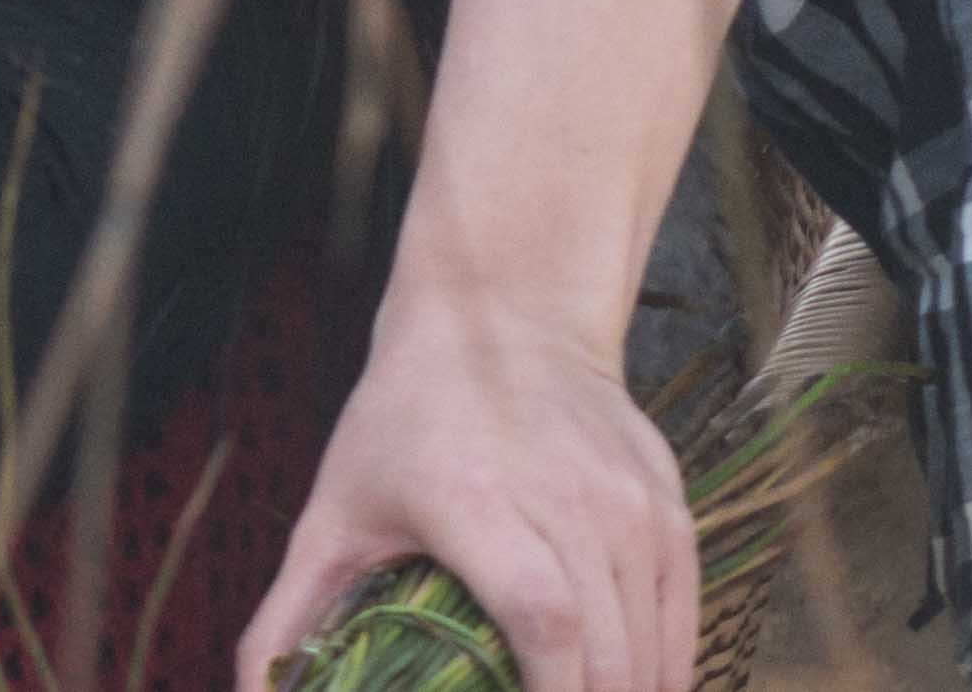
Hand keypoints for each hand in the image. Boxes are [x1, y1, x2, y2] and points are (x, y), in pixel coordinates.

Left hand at [240, 271, 698, 691]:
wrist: (502, 316)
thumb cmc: (408, 417)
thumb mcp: (336, 509)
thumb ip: (289, 614)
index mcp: (477, 504)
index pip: (541, 619)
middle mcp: (566, 502)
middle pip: (606, 653)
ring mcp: (626, 503)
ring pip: (651, 646)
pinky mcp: (666, 503)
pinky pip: (682, 612)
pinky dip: (665, 669)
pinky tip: (635, 691)